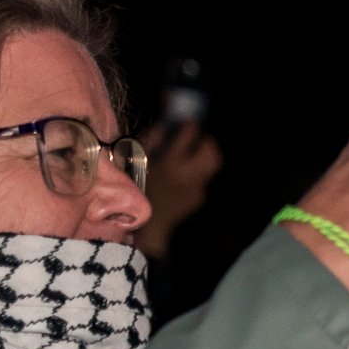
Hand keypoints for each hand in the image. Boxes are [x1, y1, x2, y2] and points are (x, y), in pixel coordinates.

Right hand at [133, 120, 223, 261]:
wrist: (146, 225)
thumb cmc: (135, 189)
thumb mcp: (137, 162)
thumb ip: (151, 141)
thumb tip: (163, 126)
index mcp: (171, 162)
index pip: (189, 135)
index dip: (190, 125)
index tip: (187, 123)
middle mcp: (189, 174)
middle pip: (212, 151)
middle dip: (207, 140)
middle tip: (199, 137)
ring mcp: (197, 187)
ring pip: (212, 164)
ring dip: (206, 155)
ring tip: (195, 153)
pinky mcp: (199, 197)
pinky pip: (203, 179)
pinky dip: (197, 172)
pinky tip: (184, 174)